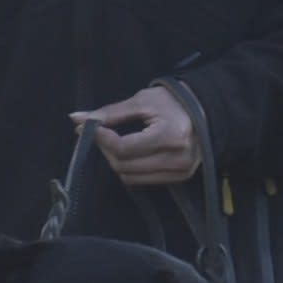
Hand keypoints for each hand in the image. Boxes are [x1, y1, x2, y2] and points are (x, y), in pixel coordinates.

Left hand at [70, 85, 200, 184]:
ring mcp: (178, 172)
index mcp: (170, 135)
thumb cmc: (173, 102)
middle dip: (106, 149)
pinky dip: (129, 169)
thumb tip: (77, 118)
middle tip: (98, 133)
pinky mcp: (178, 178)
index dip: (103, 139)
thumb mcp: (142, 101)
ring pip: (129, 177)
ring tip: (114, 142)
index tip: (89, 127)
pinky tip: (129, 153)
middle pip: (124, 165)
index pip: (125, 147)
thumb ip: (110, 113)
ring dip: (115, 161)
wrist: (206, 112)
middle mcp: (176, 158)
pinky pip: (141, 181)